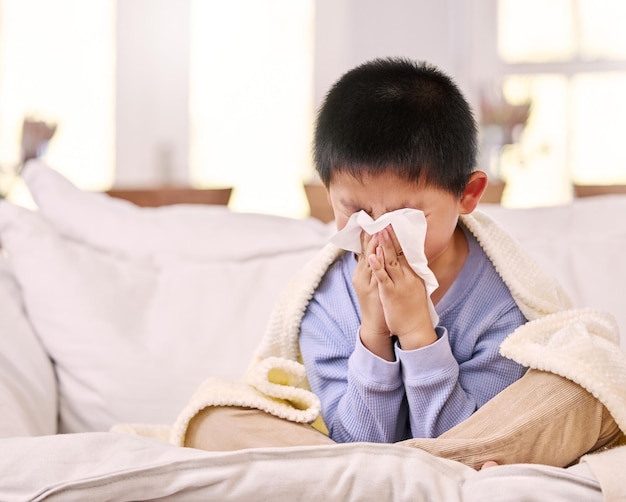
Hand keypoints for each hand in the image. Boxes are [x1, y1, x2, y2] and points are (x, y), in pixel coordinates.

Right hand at [352, 231, 393, 359]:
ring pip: (369, 260)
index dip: (369, 235)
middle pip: (366, 251)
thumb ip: (375, 269)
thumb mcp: (374, 284)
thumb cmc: (377, 304)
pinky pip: (374, 274)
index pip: (365, 249)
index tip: (373, 220)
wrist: (375, 326)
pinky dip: (375, 264)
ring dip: (372, 245)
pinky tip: (376, 254)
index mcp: (363, 272)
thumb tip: (379, 254)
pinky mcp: (373, 290)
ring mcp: (367, 283)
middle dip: (370, 235)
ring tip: (376, 230)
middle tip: (375, 219)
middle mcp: (362, 275)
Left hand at [367, 226, 436, 349]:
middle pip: (398, 252)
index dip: (398, 239)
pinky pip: (383, 276)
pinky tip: (372, 255)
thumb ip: (411, 276)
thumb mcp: (416, 289)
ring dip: (384, 245)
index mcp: (414, 274)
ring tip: (378, 231)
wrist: (416, 329)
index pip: (405, 252)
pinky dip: (377, 265)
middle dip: (390, 237)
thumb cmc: (414, 311)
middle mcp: (408, 276)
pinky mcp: (390, 293)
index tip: (393, 225)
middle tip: (384, 221)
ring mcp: (400, 284)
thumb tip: (407, 265)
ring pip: (390, 261)